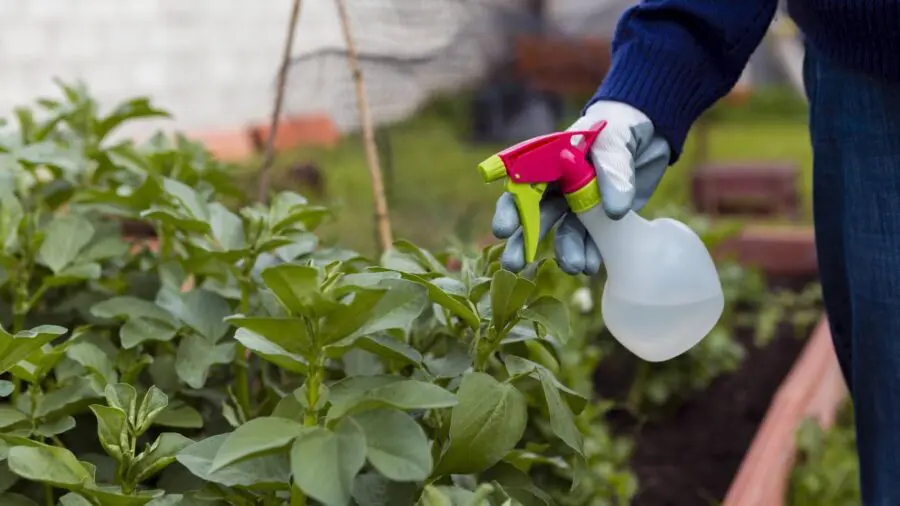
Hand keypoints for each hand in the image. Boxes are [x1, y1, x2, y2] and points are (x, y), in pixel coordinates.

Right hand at [492, 100, 670, 274]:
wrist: (653, 131)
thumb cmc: (623, 125)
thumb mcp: (616, 138)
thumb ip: (612, 169)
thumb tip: (613, 211)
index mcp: (550, 161)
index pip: (522, 185)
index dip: (511, 208)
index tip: (504, 230)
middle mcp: (559, 186)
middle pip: (536, 215)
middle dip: (525, 241)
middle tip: (514, 264)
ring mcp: (580, 204)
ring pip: (565, 232)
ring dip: (566, 251)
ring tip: (574, 267)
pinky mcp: (602, 219)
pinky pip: (593, 240)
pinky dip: (592, 253)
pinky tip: (593, 265)